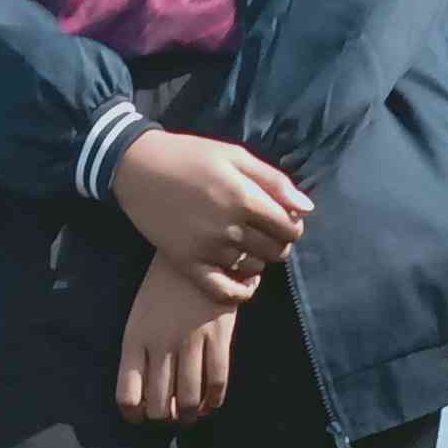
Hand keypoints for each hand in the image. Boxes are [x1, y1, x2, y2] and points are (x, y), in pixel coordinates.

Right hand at [112, 130, 307, 287]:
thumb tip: (307, 209)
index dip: (293, 225)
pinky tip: (243, 281)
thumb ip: (274, 181)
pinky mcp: (187, 264)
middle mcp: (229, 227)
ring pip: (254, 268)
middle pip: (276, 251)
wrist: (139, 169)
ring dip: (258, 260)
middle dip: (279, 243)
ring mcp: (207, 249)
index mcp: (244, 197)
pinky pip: (223, 292)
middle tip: (266, 233)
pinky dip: (240, 292)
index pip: (289, 227)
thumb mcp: (235, 156)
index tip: (284, 220)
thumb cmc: (191, 156)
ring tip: (246, 245)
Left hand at [119, 260, 240, 427]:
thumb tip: (148, 398)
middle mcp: (160, 344)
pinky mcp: (218, 336)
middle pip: (159, 405)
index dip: (135, 416)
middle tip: (172, 416)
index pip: (128, 395)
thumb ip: (140, 354)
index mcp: (135, 339)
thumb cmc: (163, 288)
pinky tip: (212, 403)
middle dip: (166, 419)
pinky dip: (215, 401)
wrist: (197, 250)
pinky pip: (217, 383)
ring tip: (192, 415)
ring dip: (191, 416)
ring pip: (190, 400)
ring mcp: (191, 341)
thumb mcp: (139, 317)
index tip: (141, 417)